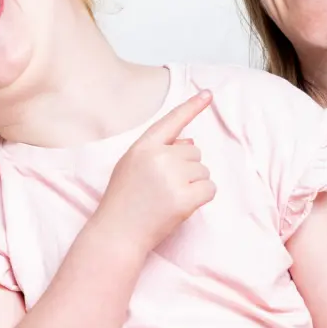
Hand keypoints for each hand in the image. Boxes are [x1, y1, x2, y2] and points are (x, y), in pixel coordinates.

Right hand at [98, 90, 214, 249]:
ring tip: (168, 198)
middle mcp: (158, 158)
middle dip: (186, 169)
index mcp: (143, 147)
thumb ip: (159, 151)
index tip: (209, 93)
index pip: (172, 121)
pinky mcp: (184, 198)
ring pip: (203, 171)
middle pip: (194, 152)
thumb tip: (192, 142)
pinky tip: (182, 206)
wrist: (117, 234)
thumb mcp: (132, 166)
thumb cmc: (124, 201)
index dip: (192, 106)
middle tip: (164, 188)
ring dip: (194, 185)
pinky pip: (210, 189)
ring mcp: (172, 178)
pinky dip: (202, 198)